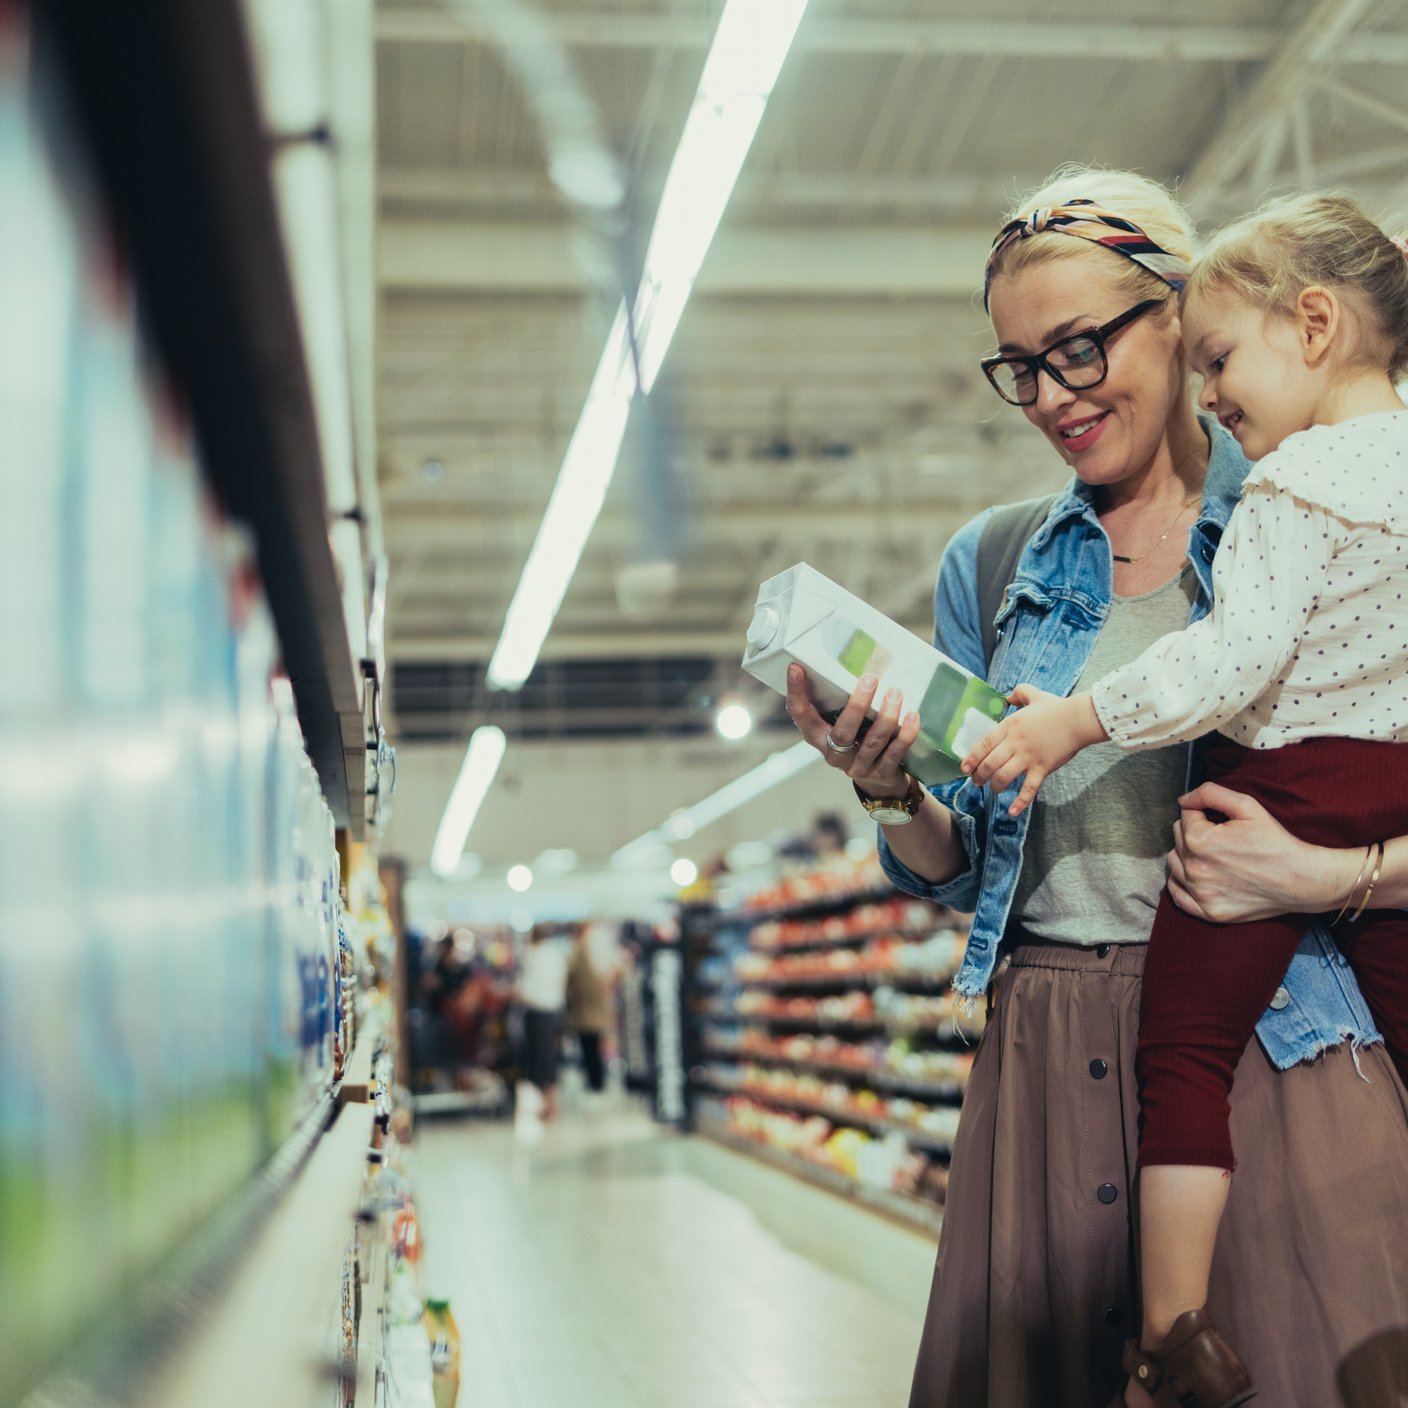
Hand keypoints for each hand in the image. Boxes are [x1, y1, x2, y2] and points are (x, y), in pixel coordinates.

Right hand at [785, 663, 920, 796]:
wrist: (876, 779)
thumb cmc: (856, 737)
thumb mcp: (839, 721)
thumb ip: (838, 700)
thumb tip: (849, 658)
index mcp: (817, 736)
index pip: (801, 715)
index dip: (796, 692)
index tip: (796, 668)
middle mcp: (833, 753)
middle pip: (842, 731)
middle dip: (857, 705)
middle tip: (870, 679)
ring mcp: (857, 766)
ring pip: (872, 742)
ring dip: (886, 716)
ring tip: (896, 693)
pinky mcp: (881, 773)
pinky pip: (895, 753)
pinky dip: (905, 734)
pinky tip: (913, 715)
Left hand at [960, 686, 1104, 817]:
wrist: (1078, 720)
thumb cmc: (1056, 708)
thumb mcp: (1033, 694)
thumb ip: (1018, 693)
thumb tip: (1007, 697)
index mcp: (1010, 726)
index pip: (984, 744)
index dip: (972, 757)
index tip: (964, 767)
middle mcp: (1015, 743)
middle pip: (990, 763)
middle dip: (979, 775)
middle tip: (976, 781)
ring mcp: (1028, 757)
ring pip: (1004, 777)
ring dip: (995, 786)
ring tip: (993, 789)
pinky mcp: (1042, 768)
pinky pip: (1029, 789)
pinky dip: (1020, 802)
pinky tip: (1012, 811)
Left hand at [1166, 781, 1359, 922]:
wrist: (1302, 879)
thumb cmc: (1276, 841)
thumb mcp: (1247, 806)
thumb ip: (1210, 793)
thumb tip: (1183, 800)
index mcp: (1199, 840)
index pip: (1184, 816)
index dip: (1204, 814)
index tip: (1221, 821)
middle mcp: (1194, 869)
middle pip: (1178, 839)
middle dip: (1195, 832)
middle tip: (1222, 838)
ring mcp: (1200, 893)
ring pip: (1175, 864)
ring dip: (1187, 856)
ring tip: (1214, 856)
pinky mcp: (1209, 912)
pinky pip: (1177, 896)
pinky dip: (1182, 884)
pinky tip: (1197, 876)